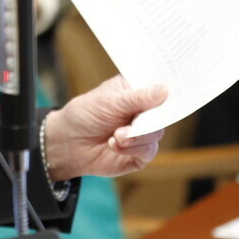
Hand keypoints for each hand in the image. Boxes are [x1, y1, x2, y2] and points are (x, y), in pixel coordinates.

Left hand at [43, 76, 166, 180]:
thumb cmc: (86, 114)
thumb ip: (138, 98)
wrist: (68, 143)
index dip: (168, 86)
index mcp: (139, 90)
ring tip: (116, 135)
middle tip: (136, 119)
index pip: (161, 85)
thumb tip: (165, 90)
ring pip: (157, 133)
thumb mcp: (110, 100)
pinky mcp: (140, 153)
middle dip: (151, 117)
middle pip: (164, 112)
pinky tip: (113, 143)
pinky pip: (148, 151)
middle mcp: (145, 111)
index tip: (170, 88)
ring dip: (137, 135)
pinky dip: (132, 148)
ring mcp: (144, 132)